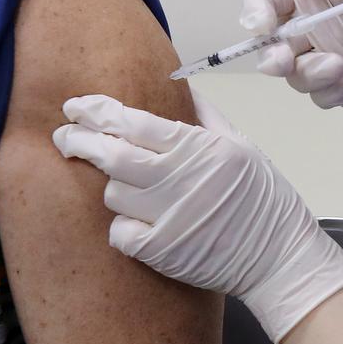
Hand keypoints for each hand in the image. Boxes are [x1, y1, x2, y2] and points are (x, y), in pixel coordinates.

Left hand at [52, 92, 342, 343]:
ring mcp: (169, 218)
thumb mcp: (243, 145)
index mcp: (200, 148)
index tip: (76, 106)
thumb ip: (206, 116)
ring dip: (111, 184)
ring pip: (113, 192)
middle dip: (78, 140)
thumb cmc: (263, 197)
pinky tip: (132, 219)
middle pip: (111, 155)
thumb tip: (178, 87)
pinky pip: (119, 232)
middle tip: (63, 136)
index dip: (97, 111)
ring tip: (122, 183)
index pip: (134, 122)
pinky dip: (120, 224)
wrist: (279, 256)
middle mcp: (180, 180)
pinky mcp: (163, 252)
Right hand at [241, 0, 342, 106]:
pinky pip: (324, 97)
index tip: (261, 26)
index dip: (255, 16)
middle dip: (274, 58)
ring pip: (296, 78)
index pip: (265, 5)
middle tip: (285, 62)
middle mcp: (315, 28)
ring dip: (312, 75)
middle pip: (273, 49)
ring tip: (342, 66)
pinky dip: (334, 90)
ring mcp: (330, 58)